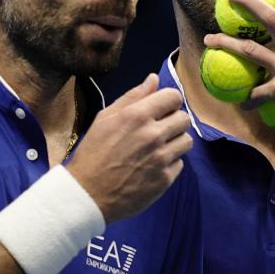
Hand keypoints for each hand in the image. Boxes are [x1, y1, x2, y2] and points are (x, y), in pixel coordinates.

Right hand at [65, 74, 193, 222]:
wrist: (87, 194)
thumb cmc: (93, 153)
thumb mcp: (105, 119)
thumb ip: (132, 97)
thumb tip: (154, 79)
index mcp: (137, 116)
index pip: (173, 96)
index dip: (168, 101)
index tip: (161, 109)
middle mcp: (153, 135)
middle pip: (184, 118)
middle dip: (173, 121)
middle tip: (159, 130)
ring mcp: (161, 158)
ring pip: (187, 141)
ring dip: (175, 142)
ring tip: (158, 149)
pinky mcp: (165, 179)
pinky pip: (180, 163)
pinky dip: (170, 163)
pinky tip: (153, 166)